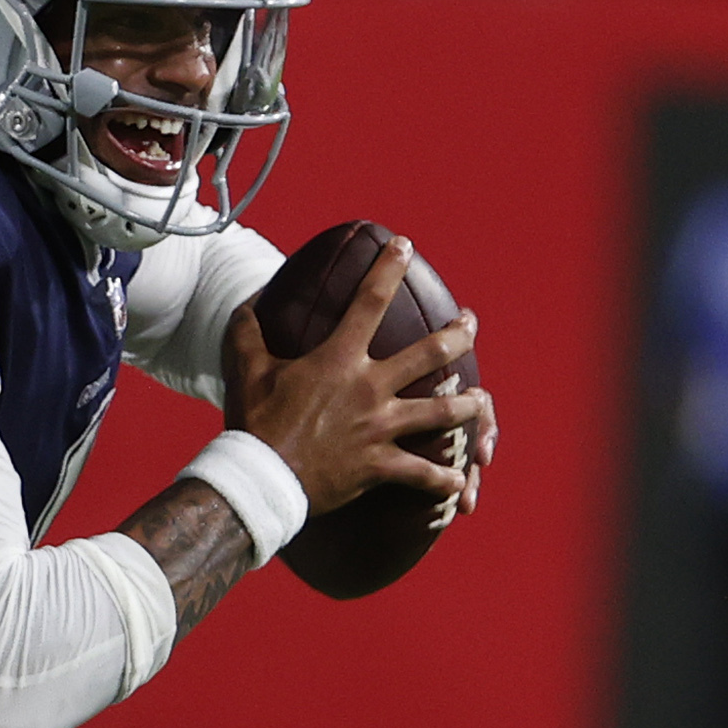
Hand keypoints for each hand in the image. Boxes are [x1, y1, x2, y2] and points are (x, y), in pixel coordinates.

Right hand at [223, 237, 482, 516]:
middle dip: (458, 334)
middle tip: (470, 324)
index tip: (404, 246)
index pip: (371, 300)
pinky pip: (421, 474)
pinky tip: (458, 481)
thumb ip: (248, 332)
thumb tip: (250, 302)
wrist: (260, 479)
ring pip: (441, 413)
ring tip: (481, 398)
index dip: (389, 267)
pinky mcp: (379, 465)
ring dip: (467, 404)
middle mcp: (369, 388)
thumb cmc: (254, 424)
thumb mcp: (247, 371)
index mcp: (339, 359)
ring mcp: (379, 428)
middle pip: (430, 353)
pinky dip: (442, 479)